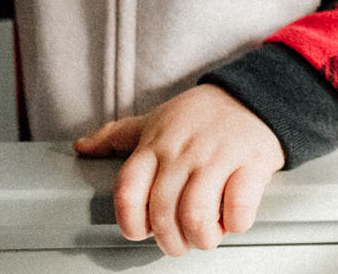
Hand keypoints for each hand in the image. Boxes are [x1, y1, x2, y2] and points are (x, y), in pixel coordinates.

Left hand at [74, 85, 285, 256]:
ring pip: (196, 214)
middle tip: (179, 243)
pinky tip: (233, 220)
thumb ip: (117, 135)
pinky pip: (238, 205)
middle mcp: (183, 152)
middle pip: (163, 212)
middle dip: (170, 241)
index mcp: (156, 145)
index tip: (142, 230)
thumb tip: (81, 146)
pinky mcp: (252, 162)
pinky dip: (234, 223)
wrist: (256, 94)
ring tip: (206, 237)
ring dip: (200, 237)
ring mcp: (218, 156)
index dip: (130, 222)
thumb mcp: (157, 119)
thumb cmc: (204, 114)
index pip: (128, 191)